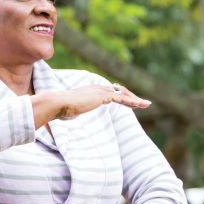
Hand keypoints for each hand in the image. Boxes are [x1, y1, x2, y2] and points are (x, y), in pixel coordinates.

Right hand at [32, 83, 149, 126]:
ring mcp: (100, 91)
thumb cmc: (60, 109)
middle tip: (141, 103)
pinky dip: (131, 101)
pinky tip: (139, 105)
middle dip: (131, 96)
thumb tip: (68, 115)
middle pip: (118, 90)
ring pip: (123, 94)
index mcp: (90, 91)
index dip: (120, 96)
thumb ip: (72, 111)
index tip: (128, 102)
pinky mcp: (102, 96)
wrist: (58, 104)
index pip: (108, 92)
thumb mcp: (69, 110)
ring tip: (146, 104)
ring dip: (135, 99)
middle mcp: (97, 88)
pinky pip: (121, 98)